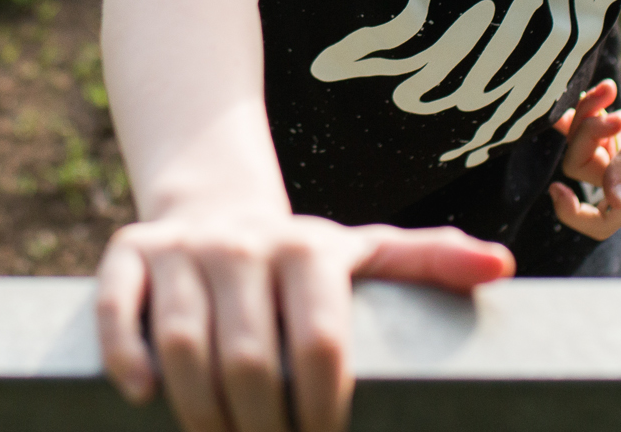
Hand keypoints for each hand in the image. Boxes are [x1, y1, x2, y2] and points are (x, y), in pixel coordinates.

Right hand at [96, 210, 513, 431]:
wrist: (218, 210)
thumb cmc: (305, 259)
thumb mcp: (366, 254)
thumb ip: (428, 262)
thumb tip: (502, 267)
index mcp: (309, 247)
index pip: (320, 344)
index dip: (322, 410)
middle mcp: (243, 242)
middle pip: (250, 360)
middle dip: (259, 429)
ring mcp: (182, 248)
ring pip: (183, 343)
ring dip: (199, 414)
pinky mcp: (128, 254)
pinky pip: (118, 311)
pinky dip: (126, 358)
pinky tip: (144, 397)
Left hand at [548, 59, 620, 239]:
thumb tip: (608, 203)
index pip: (601, 220)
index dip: (572, 214)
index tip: (555, 188)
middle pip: (581, 169)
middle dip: (585, 136)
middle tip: (614, 113)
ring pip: (583, 141)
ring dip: (589, 114)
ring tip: (610, 91)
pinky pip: (591, 123)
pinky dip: (590, 107)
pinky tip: (604, 90)